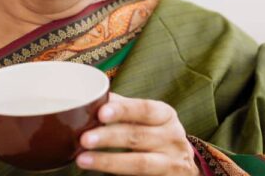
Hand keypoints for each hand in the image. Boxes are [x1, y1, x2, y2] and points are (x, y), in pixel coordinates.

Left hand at [76, 93, 200, 175]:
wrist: (182, 164)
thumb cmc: (157, 134)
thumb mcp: (148, 118)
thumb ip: (124, 108)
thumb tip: (93, 97)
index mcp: (165, 115)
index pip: (144, 109)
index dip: (123, 110)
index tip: (101, 113)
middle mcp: (172, 138)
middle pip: (138, 136)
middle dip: (109, 137)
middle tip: (84, 138)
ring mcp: (171, 163)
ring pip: (139, 163)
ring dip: (108, 161)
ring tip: (82, 159)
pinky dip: (117, 175)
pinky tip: (98, 174)